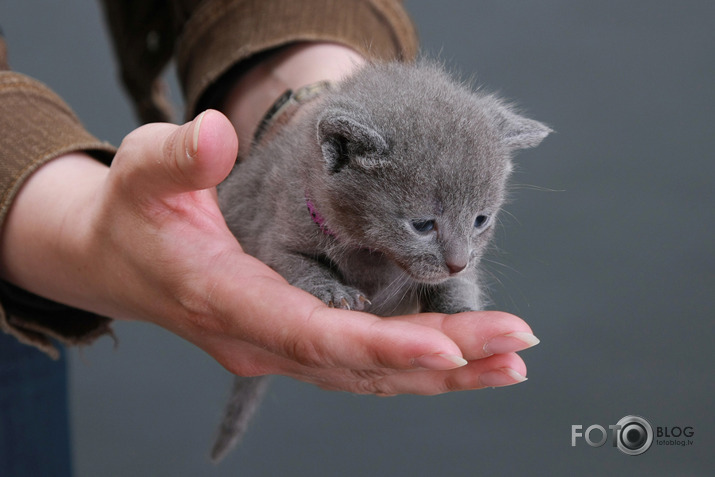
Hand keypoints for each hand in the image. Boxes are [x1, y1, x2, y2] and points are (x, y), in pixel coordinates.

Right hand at [0, 110, 537, 394]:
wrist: (114, 261)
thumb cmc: (133, 215)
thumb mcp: (141, 171)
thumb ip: (178, 156)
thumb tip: (219, 133)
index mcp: (224, 300)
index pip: (311, 333)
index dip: (379, 345)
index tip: (448, 348)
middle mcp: (257, 340)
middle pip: (357, 365)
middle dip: (441, 360)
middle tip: (517, 347)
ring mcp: (276, 349)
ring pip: (366, 375)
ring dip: (441, 371)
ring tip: (509, 360)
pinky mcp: (292, 342)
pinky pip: (360, 363)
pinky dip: (413, 364)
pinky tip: (461, 356)